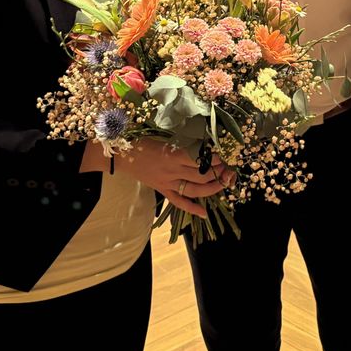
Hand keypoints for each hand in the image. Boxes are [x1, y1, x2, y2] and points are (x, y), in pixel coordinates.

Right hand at [87, 140, 232, 217]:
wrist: (122, 154)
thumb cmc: (143, 140)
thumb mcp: (165, 137)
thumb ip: (184, 142)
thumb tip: (205, 142)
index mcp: (173, 154)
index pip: (200, 158)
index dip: (215, 158)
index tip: (225, 154)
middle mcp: (172, 170)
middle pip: (201, 175)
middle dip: (218, 173)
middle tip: (228, 168)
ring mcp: (167, 182)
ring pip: (194, 190)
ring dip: (212, 188)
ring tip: (224, 184)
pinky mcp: (162, 190)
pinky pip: (179, 202)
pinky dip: (192, 209)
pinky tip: (204, 213)